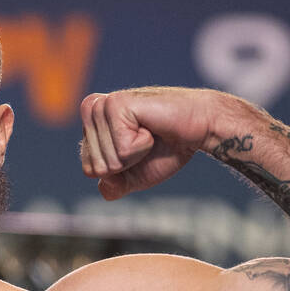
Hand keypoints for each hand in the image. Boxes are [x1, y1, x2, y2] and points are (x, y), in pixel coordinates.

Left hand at [79, 87, 221, 199]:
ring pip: (106, 161)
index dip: (118, 172)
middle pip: (95, 167)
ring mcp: (103, 106)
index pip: (89, 168)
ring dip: (134, 154)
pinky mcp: (116, 104)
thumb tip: (104, 184)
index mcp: (92, 125)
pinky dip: (141, 146)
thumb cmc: (167, 148)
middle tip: (145, 141)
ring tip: (149, 132)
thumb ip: (112, 186)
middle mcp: (93, 111)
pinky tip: (151, 127)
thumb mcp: (133, 176)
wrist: (200, 128)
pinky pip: (121, 151)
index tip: (138, 150)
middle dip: (125, 165)